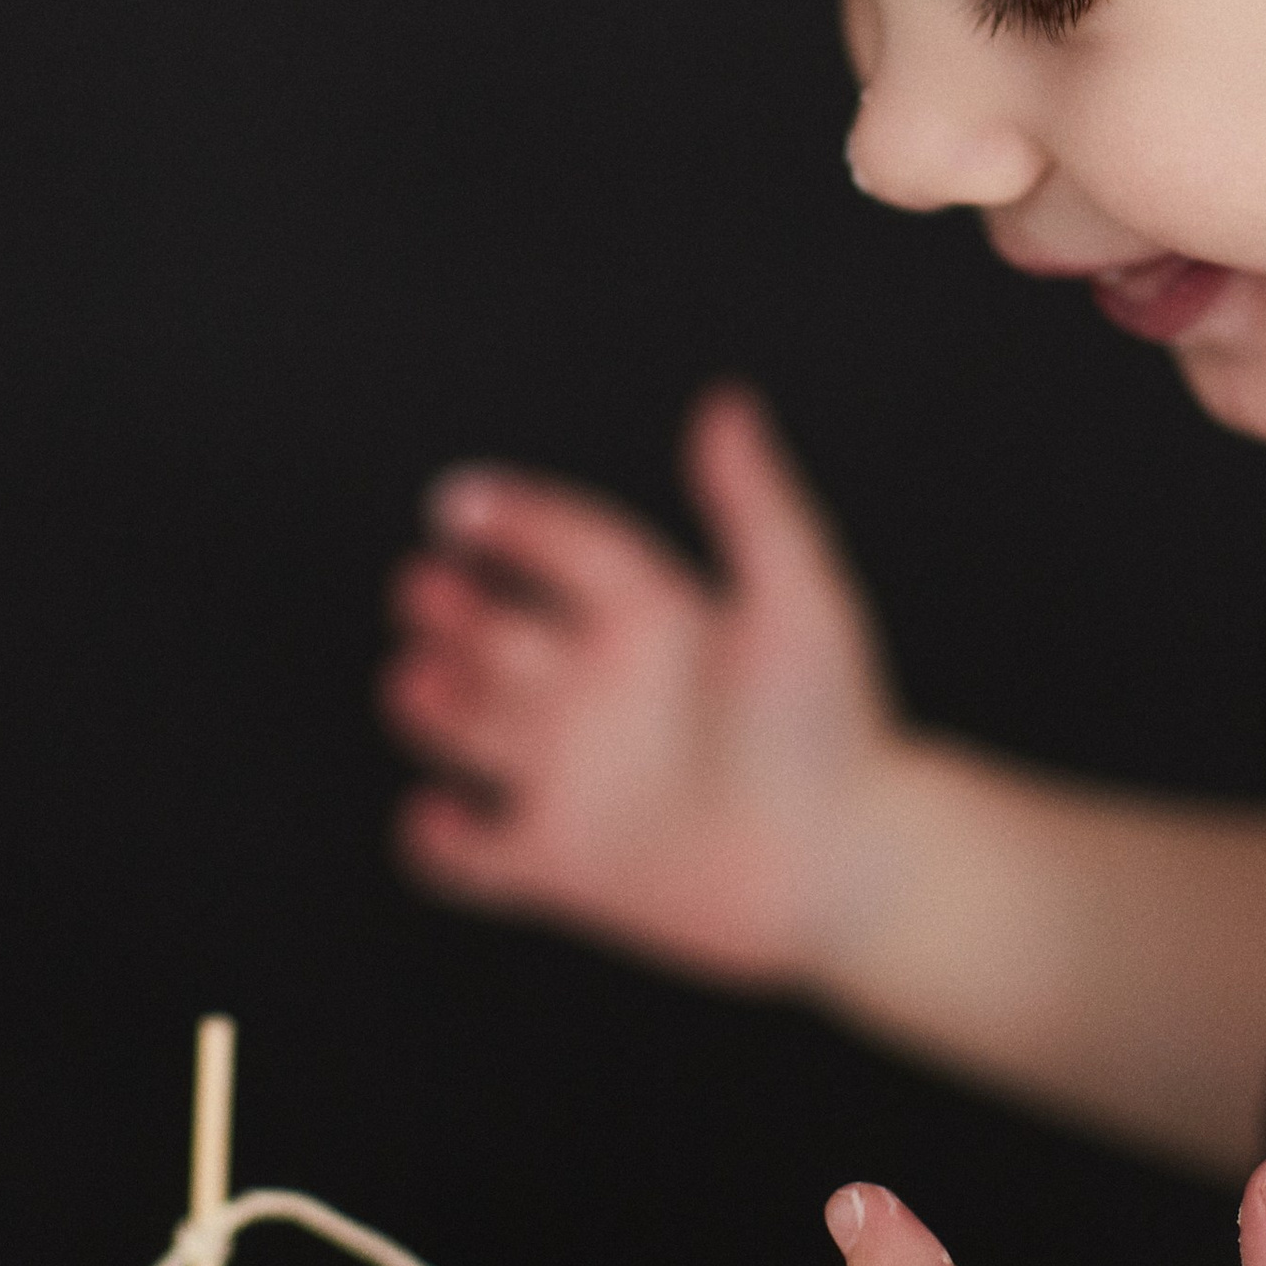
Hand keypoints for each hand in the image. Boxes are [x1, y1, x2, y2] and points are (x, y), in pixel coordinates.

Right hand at [378, 385, 900, 983]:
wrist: (853, 865)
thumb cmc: (835, 727)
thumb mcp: (796, 600)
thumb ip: (754, 503)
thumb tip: (727, 400)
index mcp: (653, 617)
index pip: (566, 546)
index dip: (510, 519)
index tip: (454, 502)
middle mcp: (605, 688)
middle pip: (500, 632)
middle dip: (452, 610)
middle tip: (420, 590)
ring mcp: (580, 775)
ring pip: (473, 726)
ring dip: (433, 703)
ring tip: (413, 682)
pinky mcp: (567, 864)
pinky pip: (480, 858)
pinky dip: (442, 845)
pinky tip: (434, 817)